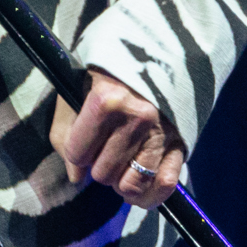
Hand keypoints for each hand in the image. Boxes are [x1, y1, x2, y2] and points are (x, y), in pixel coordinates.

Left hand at [51, 69, 182, 209]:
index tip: (80, 147)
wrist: (151, 52)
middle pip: (104, 173)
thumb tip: (76, 175)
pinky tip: (139, 189)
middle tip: (102, 150)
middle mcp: (137, 117)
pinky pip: (165, 184)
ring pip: (131, 184)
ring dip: (120, 181)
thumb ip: (66, 132)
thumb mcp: (76, 89)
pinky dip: (150, 194)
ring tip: (118, 167)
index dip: (75, 155)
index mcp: (107, 100)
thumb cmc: (108, 72)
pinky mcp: (180, 143)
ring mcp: (161, 132)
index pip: (78, 153)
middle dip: (97, 167)